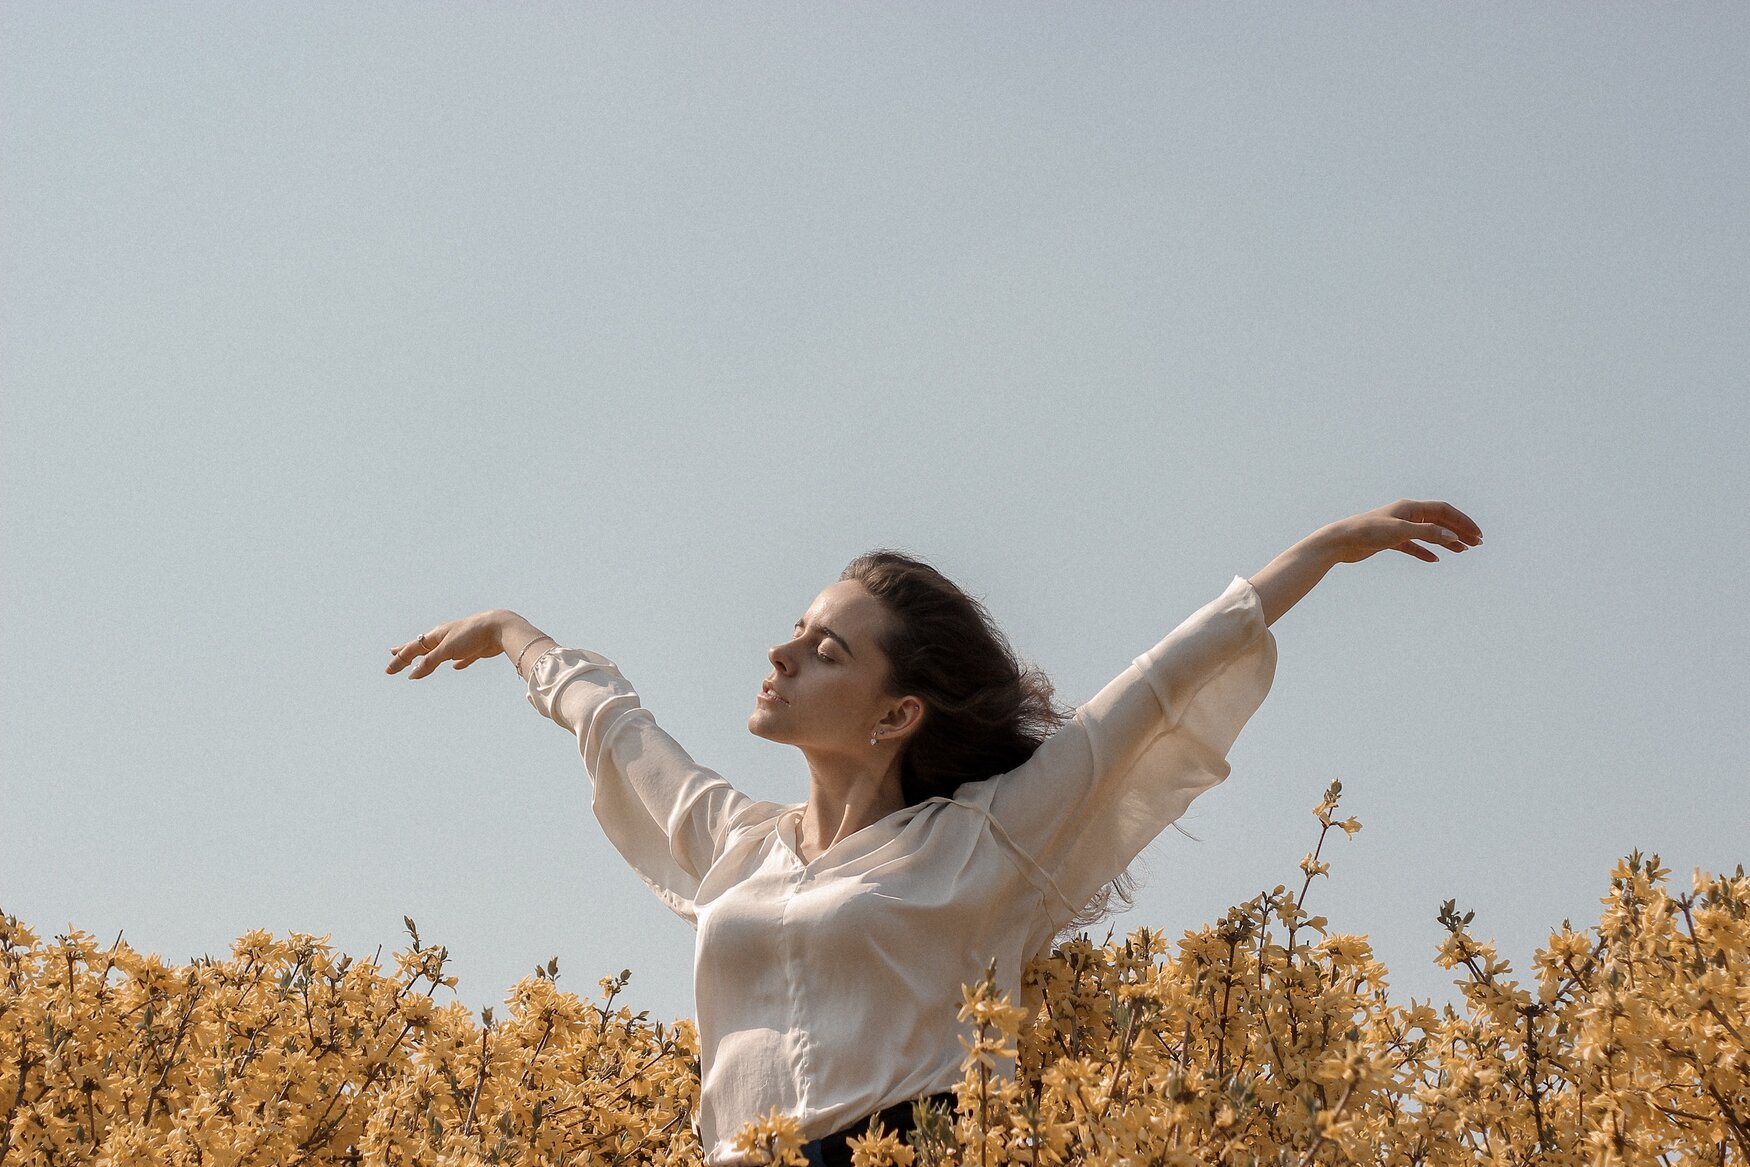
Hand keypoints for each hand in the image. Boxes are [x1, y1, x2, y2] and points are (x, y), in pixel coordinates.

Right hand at [386, 610, 511, 678]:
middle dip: (407, 653)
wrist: (500, 628)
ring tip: (421, 659)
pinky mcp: (474, 650)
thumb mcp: (447, 649)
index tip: (388, 671)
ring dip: (428, 657)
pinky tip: (456, 666)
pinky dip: (457, 662)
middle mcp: (446, 638)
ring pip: (440, 652)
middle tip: (393, 654)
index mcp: (437, 635)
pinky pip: (462, 658)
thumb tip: (412, 673)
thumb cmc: (472, 635)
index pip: (413, 648)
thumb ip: (430, 661)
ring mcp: (460, 643)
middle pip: (423, 647)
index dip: (399, 660)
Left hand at [1318, 499, 1482, 564]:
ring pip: (1429, 533)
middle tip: (1477, 543)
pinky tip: (1435, 560)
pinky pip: (1413, 546)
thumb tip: (1453, 537)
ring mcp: (1398, 528)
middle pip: (1439, 520)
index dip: (1462, 521)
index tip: (1477, 534)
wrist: (1340, 542)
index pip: (1444, 510)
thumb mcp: (1401, 532)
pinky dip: (1425, 551)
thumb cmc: (1368, 532)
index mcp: (1410, 507)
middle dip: (1459, 531)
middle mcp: (1406, 515)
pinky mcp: (1389, 541)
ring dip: (1446, 541)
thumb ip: (1428, 533)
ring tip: (1462, 551)